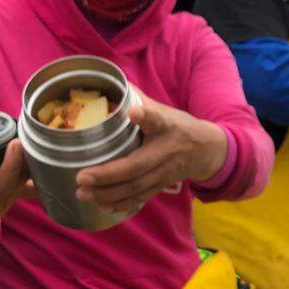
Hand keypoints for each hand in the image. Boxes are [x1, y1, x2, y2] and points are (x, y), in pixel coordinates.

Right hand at [0, 126, 34, 239]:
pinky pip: (34, 179)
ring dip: (30, 162)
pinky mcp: (19, 192)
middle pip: (1, 185)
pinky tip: (48, 149)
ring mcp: (6, 197)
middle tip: (14, 144)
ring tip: (34, 138)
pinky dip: (41, 167)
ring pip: (23, 180)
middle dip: (9, 166)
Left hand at [75, 93, 227, 213]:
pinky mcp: (162, 185)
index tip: (133, 112)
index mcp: (166, 126)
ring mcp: (164, 172)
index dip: (145, 116)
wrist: (206, 151)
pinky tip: (102, 205)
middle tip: (82, 177)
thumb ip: (140, 101)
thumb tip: (113, 83)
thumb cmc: (178, 127)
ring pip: (135, 187)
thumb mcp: (164, 110)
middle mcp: (165, 151)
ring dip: (108, 193)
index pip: (156, 120)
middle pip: (137, 166)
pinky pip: (140, 197)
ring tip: (83, 193)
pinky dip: (121, 204)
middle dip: (108, 174)